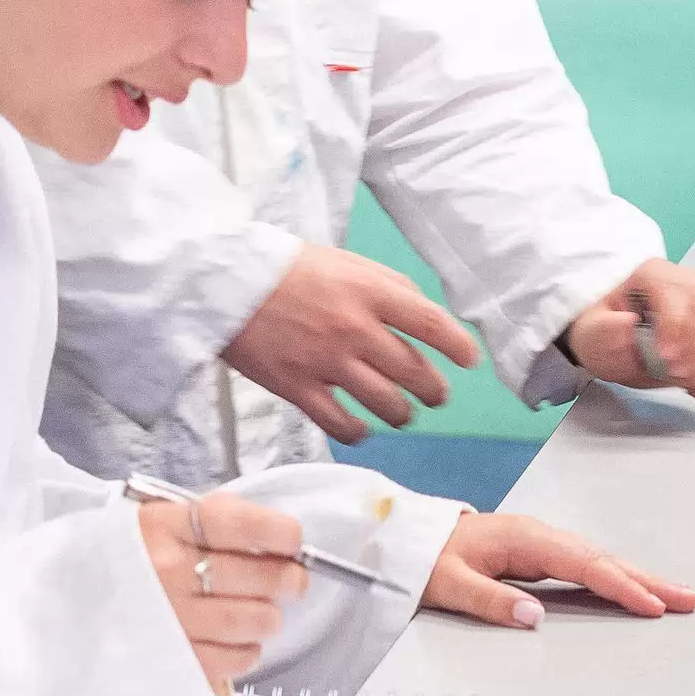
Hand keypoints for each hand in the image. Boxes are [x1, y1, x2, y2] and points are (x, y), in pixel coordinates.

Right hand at [135, 489, 307, 688]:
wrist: (70, 600)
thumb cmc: (127, 556)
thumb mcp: (157, 520)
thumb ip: (210, 520)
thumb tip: (274, 537)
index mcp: (162, 527)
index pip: (234, 523)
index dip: (275, 531)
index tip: (293, 539)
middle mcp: (166, 571)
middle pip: (253, 575)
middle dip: (286, 578)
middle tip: (293, 580)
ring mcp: (169, 619)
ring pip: (249, 620)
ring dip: (268, 617)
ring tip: (264, 613)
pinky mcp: (173, 660)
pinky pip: (232, 658)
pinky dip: (247, 650)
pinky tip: (241, 641)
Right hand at [221, 244, 481, 443]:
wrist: (225, 283)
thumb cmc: (287, 268)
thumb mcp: (345, 262)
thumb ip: (388, 287)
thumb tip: (424, 316)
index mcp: (369, 292)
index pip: (432, 324)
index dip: (458, 347)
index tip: (469, 360)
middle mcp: (354, 329)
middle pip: (416, 374)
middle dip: (434, 390)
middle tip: (433, 393)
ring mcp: (327, 362)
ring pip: (387, 406)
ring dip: (403, 414)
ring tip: (401, 412)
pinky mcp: (298, 389)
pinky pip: (344, 426)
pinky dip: (360, 433)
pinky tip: (361, 427)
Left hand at [424, 513, 694, 627]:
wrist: (404, 539)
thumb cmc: (423, 559)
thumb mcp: (447, 583)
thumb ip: (488, 600)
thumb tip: (534, 616)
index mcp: (522, 539)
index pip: (582, 563)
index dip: (619, 585)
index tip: (652, 605)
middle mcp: (536, 535)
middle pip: (600, 557)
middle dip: (645, 578)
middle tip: (688, 598)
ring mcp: (538, 542)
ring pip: (596, 559)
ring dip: (635, 576)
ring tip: (674, 596)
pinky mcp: (535, 552)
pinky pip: (584, 563)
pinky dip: (612, 575)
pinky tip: (631, 588)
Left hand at [561, 259, 694, 401]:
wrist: (614, 340)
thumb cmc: (604, 330)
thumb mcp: (590, 332)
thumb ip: (603, 330)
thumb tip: (626, 323)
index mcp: (654, 274)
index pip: (678, 293)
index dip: (676, 326)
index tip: (663, 357)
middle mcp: (691, 284)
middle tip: (673, 372)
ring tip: (680, 379)